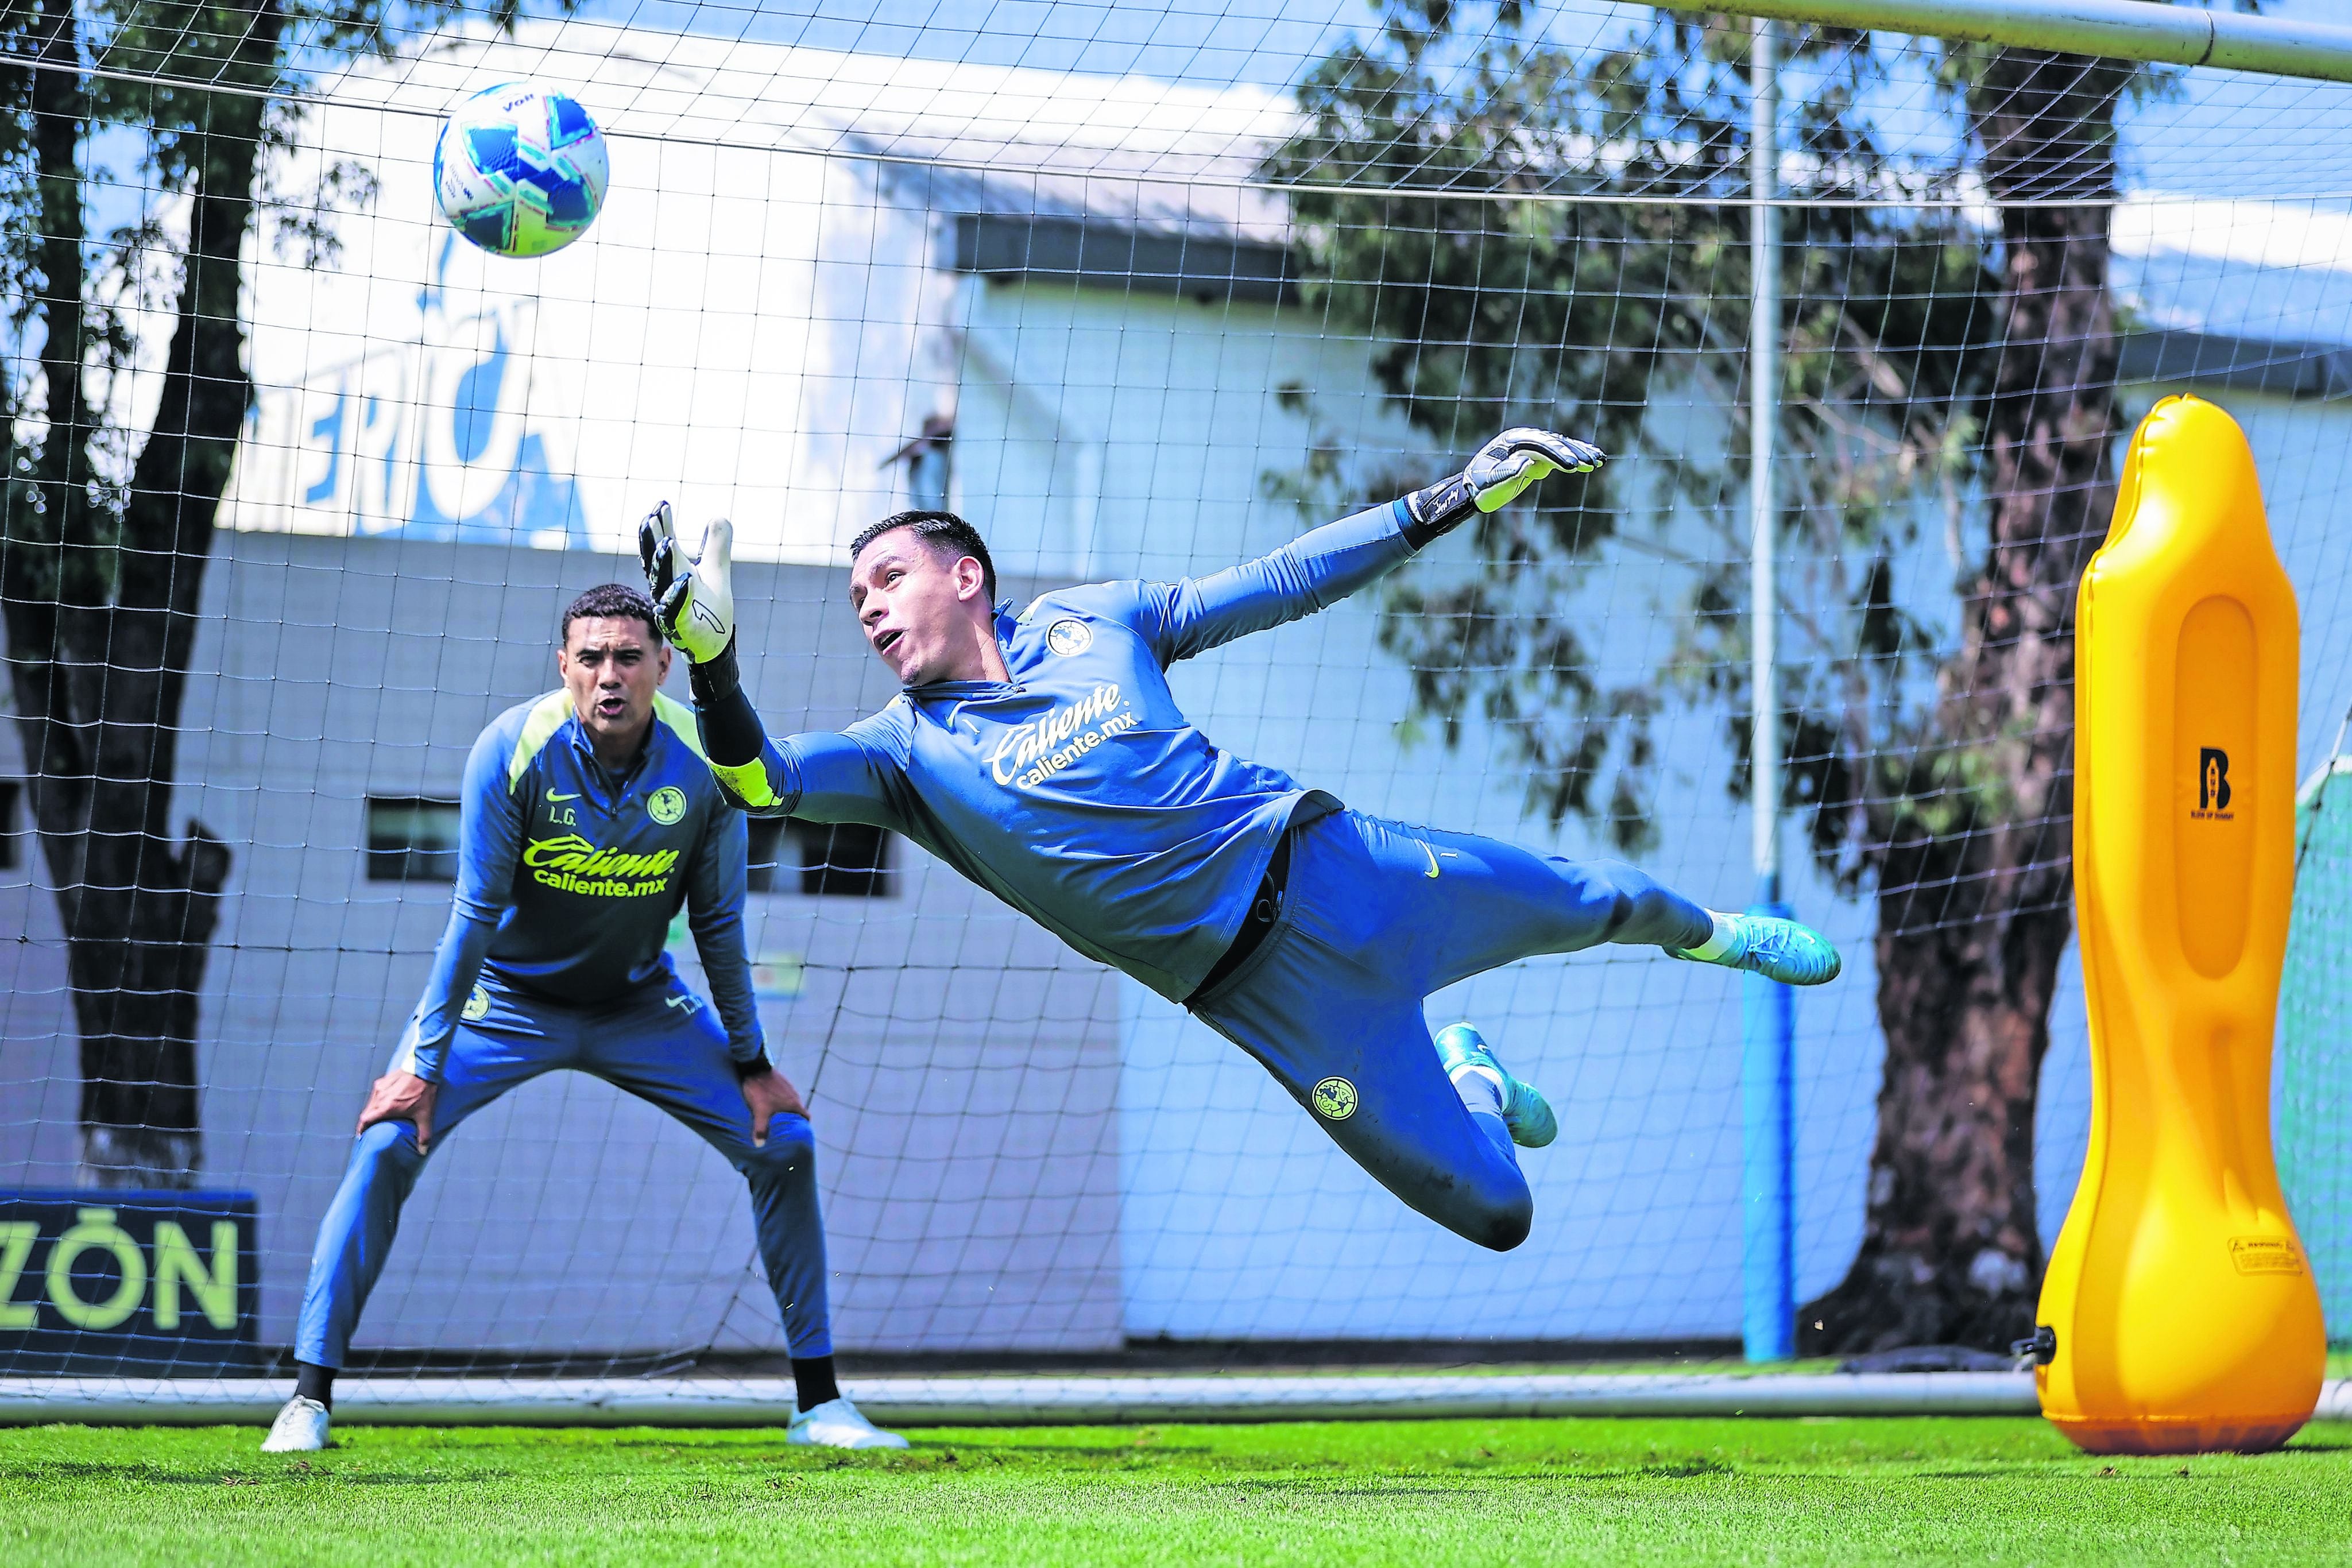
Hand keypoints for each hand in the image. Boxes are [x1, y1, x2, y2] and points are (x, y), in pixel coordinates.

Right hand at [358, 1069, 437, 1152]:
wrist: (423, 1069)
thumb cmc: (424, 1092)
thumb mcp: (425, 1115)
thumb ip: (424, 1134)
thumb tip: (423, 1151)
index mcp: (385, 1108)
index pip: (365, 1121)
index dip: (361, 1129)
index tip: (361, 1135)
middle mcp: (379, 1098)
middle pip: (366, 1113)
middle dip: (366, 1122)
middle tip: (369, 1128)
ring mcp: (379, 1088)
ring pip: (370, 1104)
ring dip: (371, 1111)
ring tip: (376, 1117)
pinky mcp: (382, 1081)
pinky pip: (376, 1094)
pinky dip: (377, 1101)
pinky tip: (384, 1103)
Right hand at [638, 502, 736, 662]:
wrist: (714, 643)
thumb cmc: (710, 607)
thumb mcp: (717, 571)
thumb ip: (717, 545)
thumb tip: (718, 517)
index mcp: (674, 572)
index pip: (662, 545)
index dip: (660, 526)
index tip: (661, 504)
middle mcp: (667, 587)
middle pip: (655, 560)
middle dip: (651, 540)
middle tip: (651, 517)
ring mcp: (671, 606)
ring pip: (662, 583)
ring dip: (663, 563)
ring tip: (667, 543)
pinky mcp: (681, 626)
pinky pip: (676, 609)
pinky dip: (679, 594)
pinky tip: (686, 579)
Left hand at [739, 1065, 807, 1147]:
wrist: (754, 1067)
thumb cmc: (760, 1091)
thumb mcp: (760, 1111)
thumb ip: (761, 1129)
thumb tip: (759, 1145)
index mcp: (794, 1104)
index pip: (806, 1117)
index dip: (803, 1125)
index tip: (798, 1131)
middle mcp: (795, 1095)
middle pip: (798, 1110)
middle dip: (793, 1119)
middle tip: (785, 1127)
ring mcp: (788, 1087)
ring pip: (790, 1102)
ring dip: (786, 1109)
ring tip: (775, 1116)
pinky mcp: (781, 1081)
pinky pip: (784, 1095)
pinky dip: (780, 1101)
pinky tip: (769, 1103)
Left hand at [1401, 427, 1604, 544]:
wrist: (1474, 491)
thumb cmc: (1480, 488)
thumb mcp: (1491, 483)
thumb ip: (1508, 473)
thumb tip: (1527, 462)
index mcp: (1512, 441)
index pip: (1540, 446)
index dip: (1557, 455)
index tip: (1573, 467)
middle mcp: (1523, 439)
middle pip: (1554, 443)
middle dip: (1574, 453)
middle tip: (1592, 465)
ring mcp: (1532, 446)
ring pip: (1561, 446)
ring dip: (1580, 453)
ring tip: (1599, 462)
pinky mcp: (1538, 455)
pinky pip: (1560, 454)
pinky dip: (1576, 457)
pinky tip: (1593, 462)